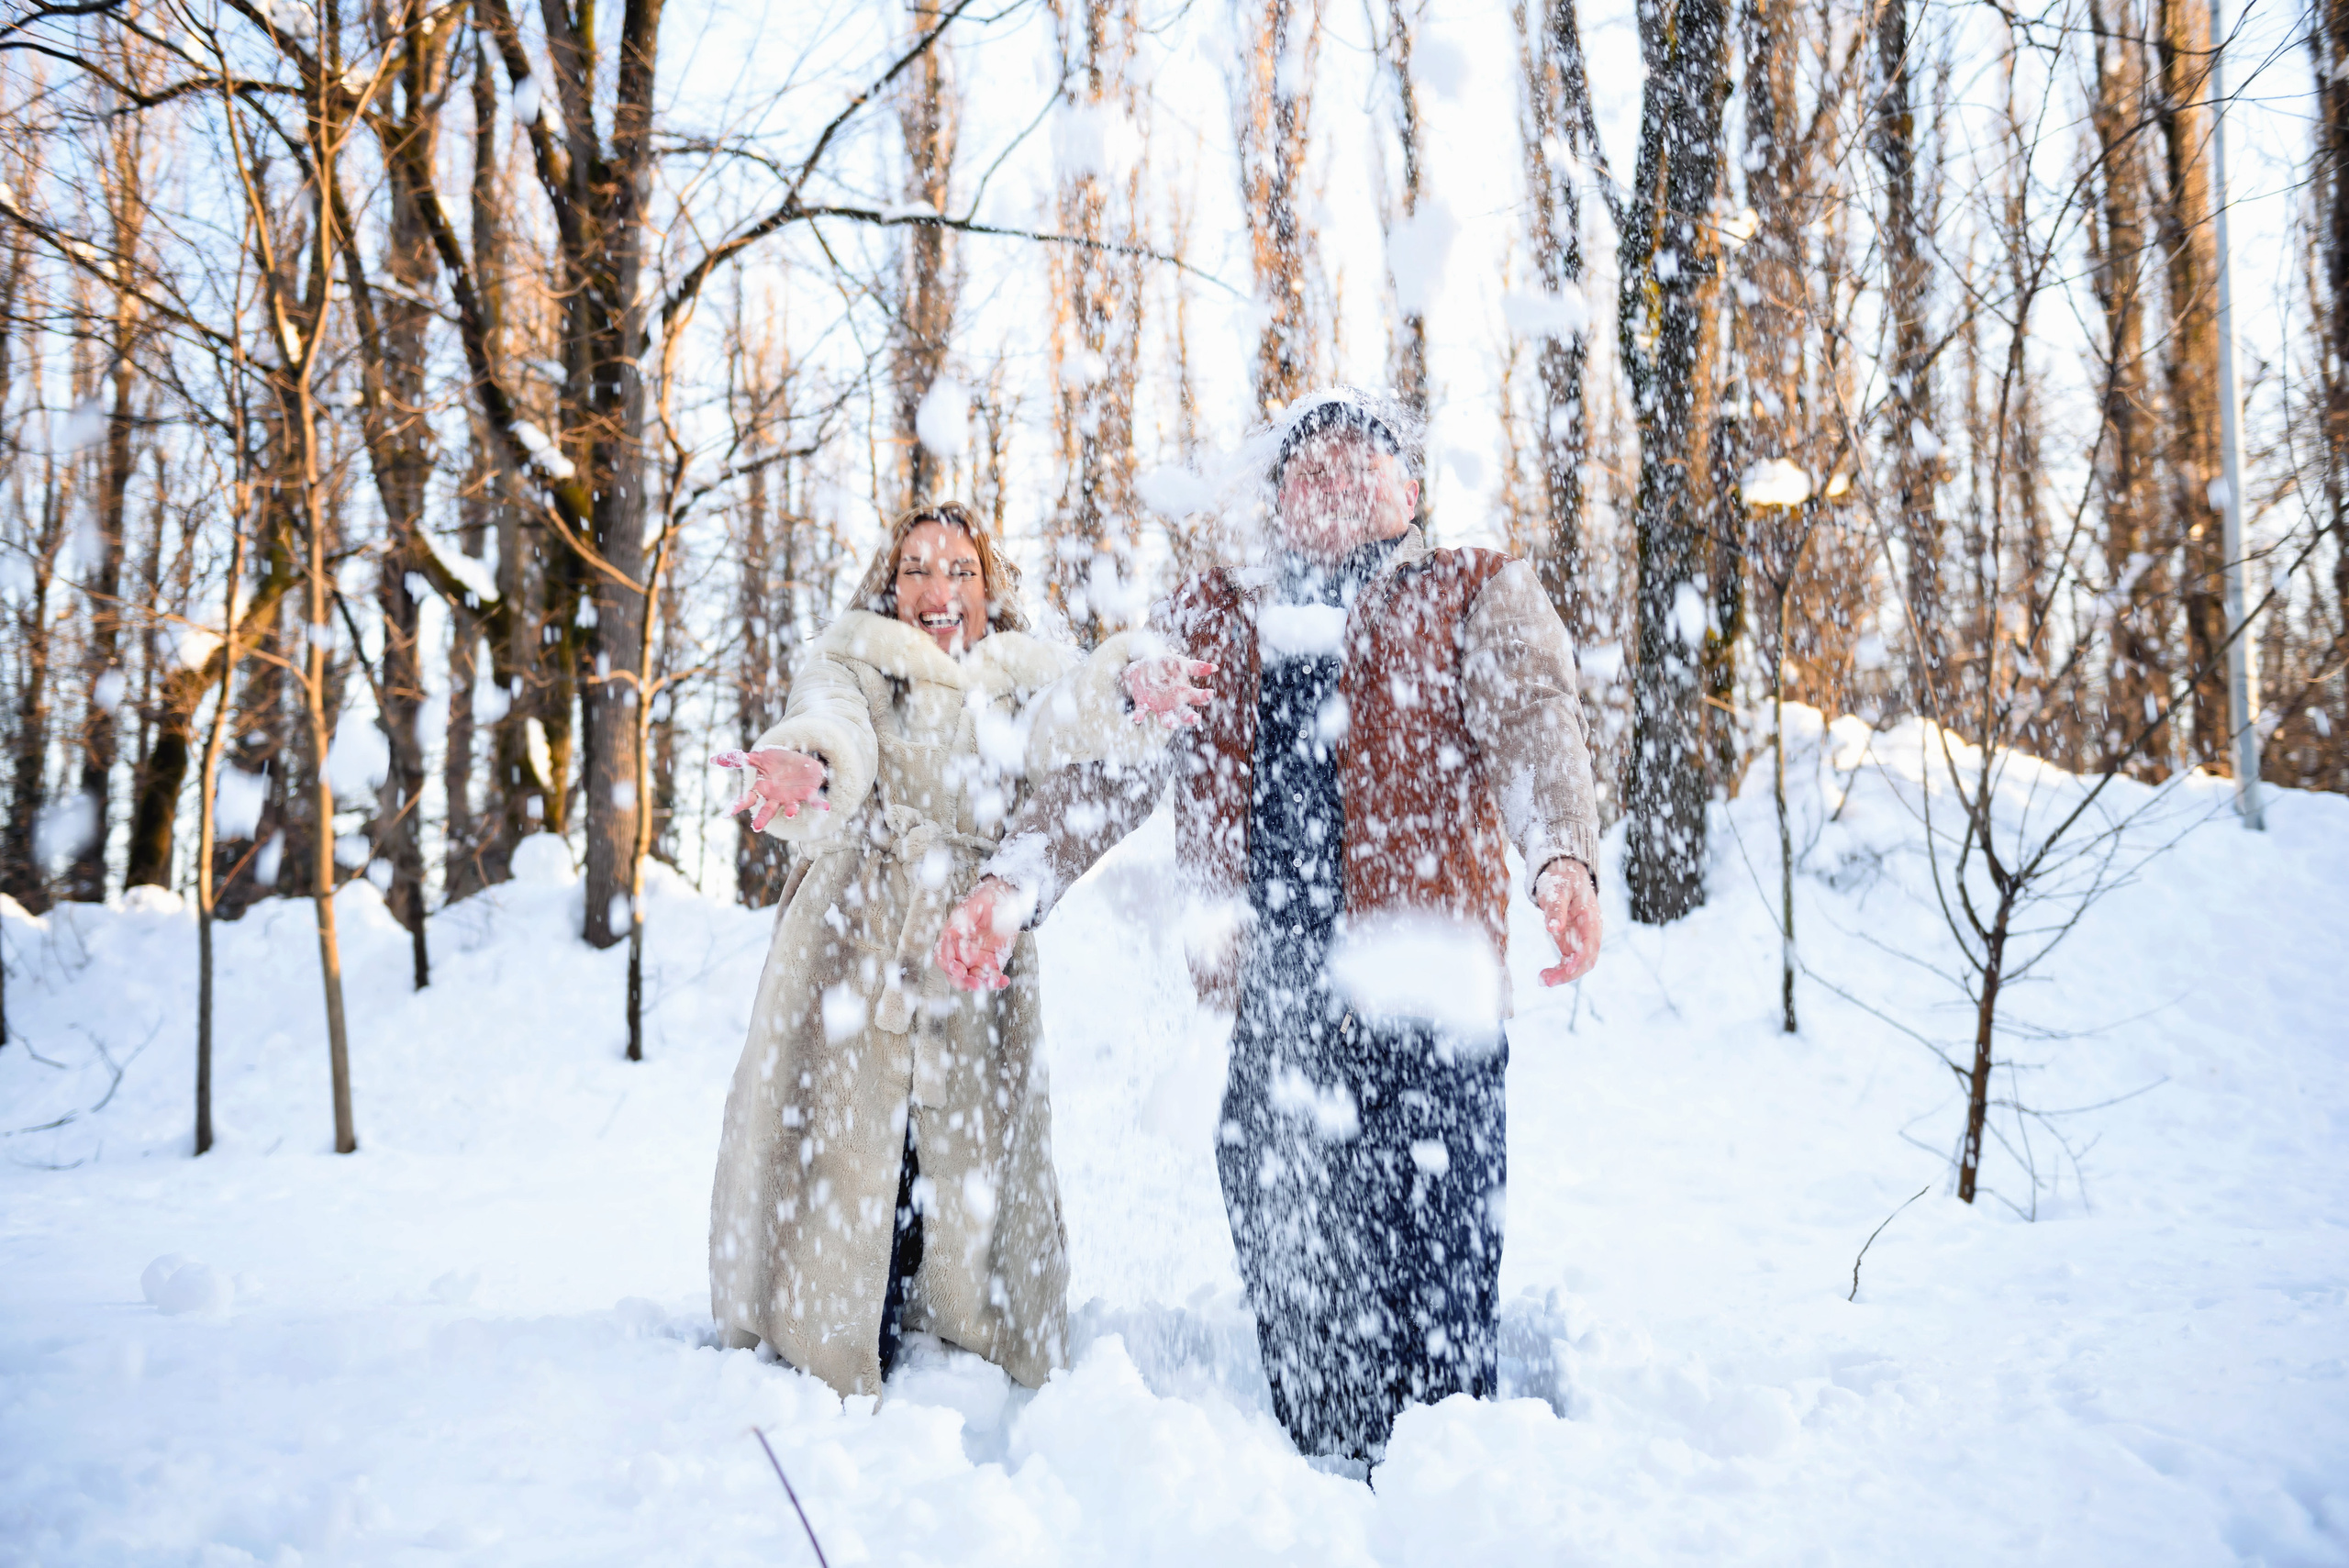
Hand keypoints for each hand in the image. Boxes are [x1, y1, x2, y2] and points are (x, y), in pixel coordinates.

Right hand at [712, 746, 827, 831]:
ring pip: (789, 808)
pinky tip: (825, 807)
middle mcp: (776, 798)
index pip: (747, 799)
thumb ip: (738, 759)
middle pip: (767, 810)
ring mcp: (792, 798)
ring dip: (790, 811)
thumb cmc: (778, 762)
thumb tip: (713, 759)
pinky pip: (814, 800)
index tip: (725, 814)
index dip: (737, 806)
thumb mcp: (758, 757)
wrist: (801, 763)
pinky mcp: (808, 794)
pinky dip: (819, 804)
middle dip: (763, 818)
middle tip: (756, 827)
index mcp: (762, 789)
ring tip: (790, 814)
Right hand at [935, 876, 1030, 991]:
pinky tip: (1003, 980)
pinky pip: (991, 977)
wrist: (1004, 899)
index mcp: (951, 938)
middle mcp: (961, 952)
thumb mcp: (973, 905)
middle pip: (955, 975)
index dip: (948, 966)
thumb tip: (954, 931)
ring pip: (973, 978)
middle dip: (964, 982)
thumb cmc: (985, 899)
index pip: (943, 957)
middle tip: (975, 983)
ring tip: (993, 981)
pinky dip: (997, 981)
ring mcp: (976, 959)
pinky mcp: (991, 963)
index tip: (958, 970)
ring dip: (982, 984)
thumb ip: (963, 919)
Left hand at [1122, 656, 1218, 729]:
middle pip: (1185, 715)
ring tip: (1173, 725)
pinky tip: (1138, 718)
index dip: (1204, 697)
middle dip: (1191, 718)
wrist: (1142, 667)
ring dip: (1169, 722)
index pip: (1198, 699)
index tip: (1209, 693)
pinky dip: (1139, 715)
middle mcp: (1173, 704)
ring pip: (1165, 718)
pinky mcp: (1142, 704)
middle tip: (1196, 718)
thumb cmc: (1165, 666)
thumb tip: (1215, 668)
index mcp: (1185, 694)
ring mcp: (1158, 706)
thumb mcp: (1180, 663)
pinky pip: (1141, 711)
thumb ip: (1195, 666)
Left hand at [1535, 859, 1601, 985]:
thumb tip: (1552, 928)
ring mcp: (1581, 939)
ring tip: (1541, 979)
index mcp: (1591, 918)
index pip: (1591, 944)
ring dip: (1563, 974)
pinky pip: (1569, 961)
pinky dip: (1559, 970)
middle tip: (1545, 980)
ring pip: (1578, 964)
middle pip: (1586, 959)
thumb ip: (1555, 909)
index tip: (1567, 967)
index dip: (1580, 958)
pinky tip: (1545, 974)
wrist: (1564, 874)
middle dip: (1569, 973)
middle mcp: (1590, 932)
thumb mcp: (1557, 890)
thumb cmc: (1562, 879)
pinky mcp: (1571, 942)